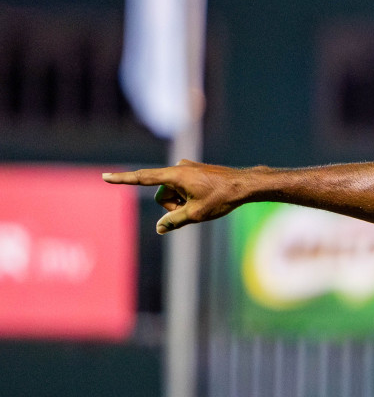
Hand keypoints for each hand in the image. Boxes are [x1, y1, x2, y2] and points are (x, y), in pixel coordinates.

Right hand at [103, 159, 248, 234]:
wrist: (244, 185)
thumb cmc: (222, 198)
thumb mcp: (196, 214)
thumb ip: (174, 221)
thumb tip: (159, 228)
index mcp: (175, 175)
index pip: (143, 178)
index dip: (123, 180)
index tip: (105, 177)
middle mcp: (178, 168)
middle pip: (161, 194)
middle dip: (172, 206)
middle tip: (193, 209)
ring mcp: (185, 169)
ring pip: (172, 193)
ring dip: (181, 202)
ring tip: (201, 203)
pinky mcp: (192, 171)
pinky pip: (181, 188)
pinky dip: (187, 197)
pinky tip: (205, 198)